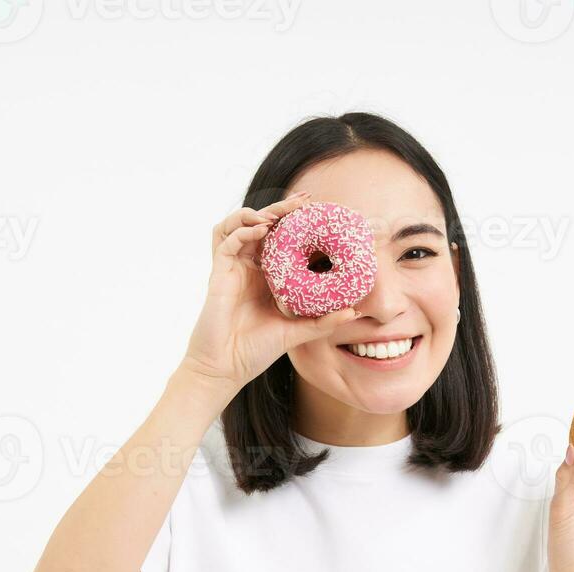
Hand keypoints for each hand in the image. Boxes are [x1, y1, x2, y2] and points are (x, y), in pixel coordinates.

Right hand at [181, 191, 360, 392]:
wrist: (225, 368)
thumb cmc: (255, 351)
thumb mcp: (297, 333)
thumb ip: (323, 321)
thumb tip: (354, 312)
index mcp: (266, 277)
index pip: (279, 239)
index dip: (294, 222)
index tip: (316, 210)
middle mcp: (248, 268)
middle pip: (260, 225)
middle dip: (280, 209)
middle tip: (303, 202)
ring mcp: (232, 269)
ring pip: (237, 225)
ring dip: (254, 213)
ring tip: (276, 215)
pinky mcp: (218, 274)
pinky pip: (225, 242)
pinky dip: (241, 231)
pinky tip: (261, 230)